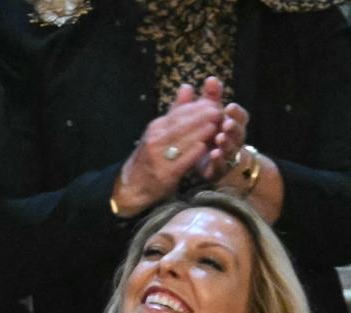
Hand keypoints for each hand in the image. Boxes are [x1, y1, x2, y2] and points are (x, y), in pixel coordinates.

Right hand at [112, 83, 222, 217]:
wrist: (132, 186)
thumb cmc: (151, 157)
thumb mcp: (160, 131)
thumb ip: (176, 111)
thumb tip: (188, 86)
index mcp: (156, 127)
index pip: (179, 112)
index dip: (198, 107)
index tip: (215, 103)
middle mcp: (155, 139)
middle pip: (181, 124)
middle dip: (202, 117)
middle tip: (220, 112)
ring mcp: (158, 156)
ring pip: (181, 140)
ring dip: (200, 132)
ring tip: (217, 125)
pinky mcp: (164, 172)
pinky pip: (180, 160)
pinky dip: (192, 152)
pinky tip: (204, 147)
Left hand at [206, 103, 251, 183]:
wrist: (210, 164)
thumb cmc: (210, 134)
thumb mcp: (206, 115)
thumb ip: (209, 98)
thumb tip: (211, 78)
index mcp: (232, 124)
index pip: (239, 116)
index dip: (236, 112)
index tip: (229, 106)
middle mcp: (234, 138)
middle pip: (238, 131)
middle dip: (233, 126)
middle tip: (225, 122)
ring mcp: (228, 154)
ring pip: (231, 147)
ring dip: (226, 142)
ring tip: (220, 137)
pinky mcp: (220, 169)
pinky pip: (221, 164)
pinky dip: (218, 159)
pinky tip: (214, 154)